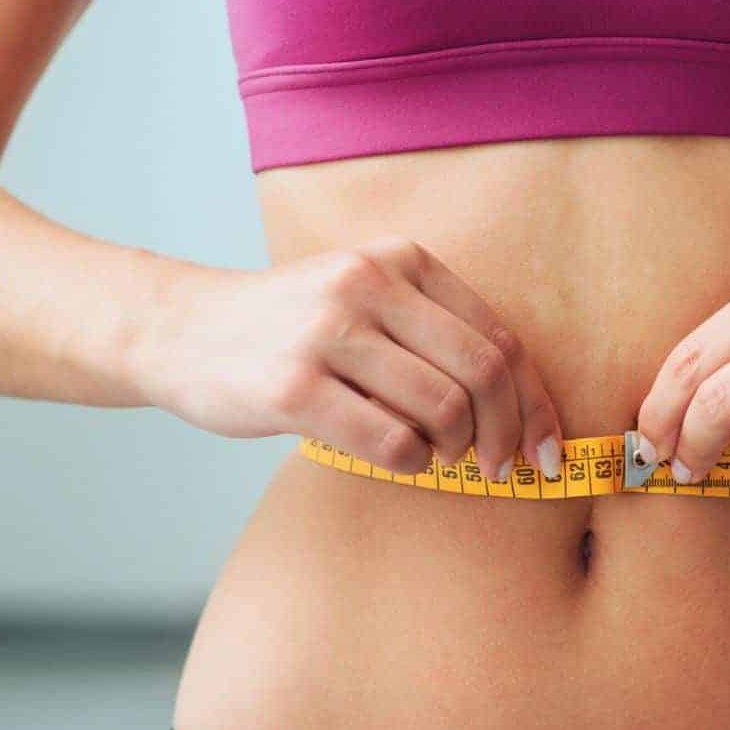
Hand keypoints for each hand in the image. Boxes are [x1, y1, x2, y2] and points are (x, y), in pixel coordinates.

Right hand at [132, 235, 563, 480]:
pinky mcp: (294, 387)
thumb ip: (435, 334)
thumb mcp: (365, 299)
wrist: (181, 330)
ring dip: (454, 449)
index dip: (536, 401)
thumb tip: (522, 408)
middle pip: (484, 372)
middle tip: (501, 467)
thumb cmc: (291, 330)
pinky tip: (400, 457)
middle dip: (508, 433)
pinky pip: (390, 441)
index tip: (548, 447)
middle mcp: (368, 285)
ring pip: (443, 408)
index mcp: (400, 261)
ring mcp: (328, 333)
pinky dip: (411, 462)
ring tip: (436, 456)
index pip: (500, 337)